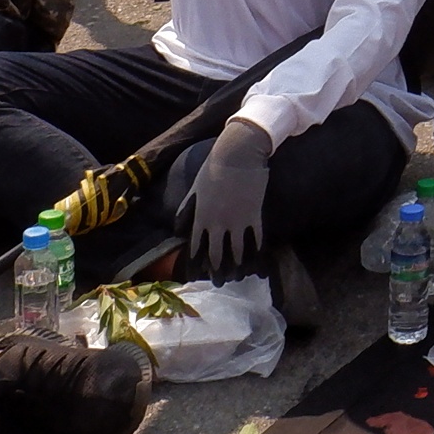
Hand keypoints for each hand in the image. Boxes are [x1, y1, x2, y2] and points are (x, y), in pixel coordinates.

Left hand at [180, 114, 272, 276]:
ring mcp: (237, 221)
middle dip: (216, 269)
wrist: (238, 154)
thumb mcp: (195, 188)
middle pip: (216, 253)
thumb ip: (186, 208)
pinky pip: (255, 237)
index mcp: (201, 217)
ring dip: (236, 263)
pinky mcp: (254, 215)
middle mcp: (217, 223)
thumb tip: (177, 227)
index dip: (197, 260)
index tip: (199, 272)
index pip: (196, 246)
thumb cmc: (214, 167)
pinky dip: (255, 247)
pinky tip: (256, 254)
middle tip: (219, 280)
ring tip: (238, 272)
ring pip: (236, 250)